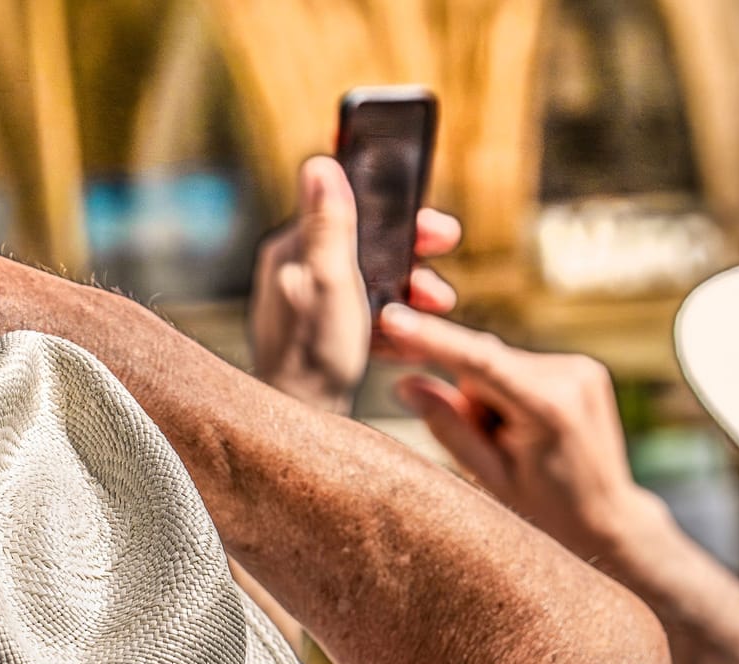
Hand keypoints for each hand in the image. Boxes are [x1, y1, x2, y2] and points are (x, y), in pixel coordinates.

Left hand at [249, 156, 460, 413]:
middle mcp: (295, 272)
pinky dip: (392, 322)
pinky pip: (365, 315)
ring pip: (370, 280)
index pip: (345, 207)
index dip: (392, 207)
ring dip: (409, 288)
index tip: (429, 218)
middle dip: (409, 248)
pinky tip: (411, 339)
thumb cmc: (314, 354)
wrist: (302, 424)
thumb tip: (320, 162)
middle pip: (363, 242)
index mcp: (293, 251)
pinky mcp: (322, 335)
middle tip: (445, 250)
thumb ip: (327, 225)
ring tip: (437, 304)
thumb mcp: (328, 282)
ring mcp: (309, 305)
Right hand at [382, 305, 655, 557]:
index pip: (477, 362)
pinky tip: (532, 429)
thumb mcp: (489, 477)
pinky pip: (520, 369)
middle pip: (483, 366)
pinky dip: (512, 394)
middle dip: (472, 398)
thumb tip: (405, 384)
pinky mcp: (584, 366)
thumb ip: (449, 427)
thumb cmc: (545, 509)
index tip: (394, 319)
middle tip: (497, 447)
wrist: (605, 517)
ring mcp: (582, 366)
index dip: (433, 339)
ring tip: (518, 443)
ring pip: (499, 366)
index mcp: (548, 408)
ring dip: (492, 399)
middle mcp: (570, 375)